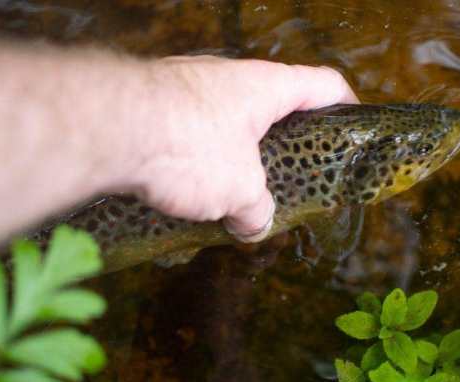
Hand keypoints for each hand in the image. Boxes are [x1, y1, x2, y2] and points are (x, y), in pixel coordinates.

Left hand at [130, 56, 357, 241]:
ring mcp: (188, 84)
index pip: (324, 84)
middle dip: (284, 140)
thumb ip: (257, 209)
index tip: (352, 126)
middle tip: (288, 175)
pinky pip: (190, 127)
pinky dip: (198, 154)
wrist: (107, 126)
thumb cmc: (191, 146)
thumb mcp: (238, 190)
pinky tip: (188, 187)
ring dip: (237, 151)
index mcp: (266, 87)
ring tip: (235, 191)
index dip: (346, 104)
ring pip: (227, 119)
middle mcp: (229, 78)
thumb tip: (254, 224)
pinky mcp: (154, 101)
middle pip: (273, 103)